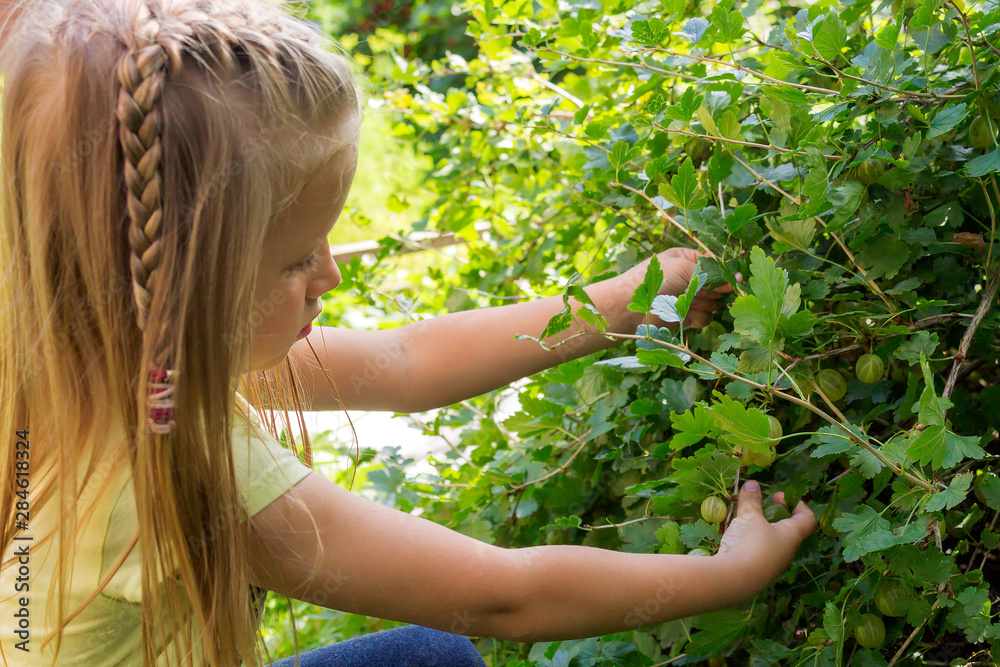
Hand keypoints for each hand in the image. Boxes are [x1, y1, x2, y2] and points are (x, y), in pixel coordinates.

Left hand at [624, 247, 733, 328]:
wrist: (631, 307)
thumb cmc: (654, 280)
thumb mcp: (683, 267)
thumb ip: (710, 272)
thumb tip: (735, 279)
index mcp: (686, 260)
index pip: (716, 265)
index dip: (725, 274)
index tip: (735, 280)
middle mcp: (689, 278)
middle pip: (718, 285)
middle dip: (714, 290)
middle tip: (701, 291)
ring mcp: (688, 298)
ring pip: (714, 302)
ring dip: (704, 303)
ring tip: (688, 302)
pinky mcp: (686, 316)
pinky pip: (705, 317)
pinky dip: (698, 316)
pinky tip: (685, 315)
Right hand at [713, 480, 817, 600]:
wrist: (733, 580)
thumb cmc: (750, 544)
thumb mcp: (749, 517)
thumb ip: (752, 500)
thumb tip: (752, 484)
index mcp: (792, 536)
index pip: (807, 518)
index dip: (797, 503)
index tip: (778, 496)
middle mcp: (786, 551)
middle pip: (788, 530)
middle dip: (775, 515)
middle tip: (758, 508)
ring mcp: (773, 564)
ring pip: (772, 542)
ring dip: (761, 529)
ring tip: (744, 521)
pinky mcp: (758, 572)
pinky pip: (759, 552)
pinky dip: (751, 541)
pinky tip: (736, 538)